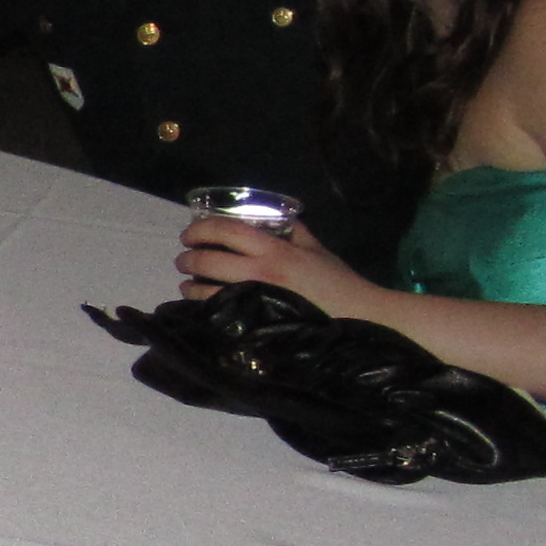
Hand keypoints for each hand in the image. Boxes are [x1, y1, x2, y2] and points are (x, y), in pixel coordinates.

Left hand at [176, 209, 376, 314]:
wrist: (361, 320)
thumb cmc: (339, 283)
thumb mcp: (316, 250)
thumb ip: (293, 233)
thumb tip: (275, 219)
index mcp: (274, 250)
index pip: (225, 231)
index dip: (200, 229)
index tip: (189, 235)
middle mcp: (259, 273)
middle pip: (206, 260)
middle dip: (187, 259)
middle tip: (184, 261)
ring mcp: (254, 302)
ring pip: (203, 292)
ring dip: (189, 287)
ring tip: (188, 286)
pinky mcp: (254, 326)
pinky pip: (217, 316)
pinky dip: (203, 310)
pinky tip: (202, 310)